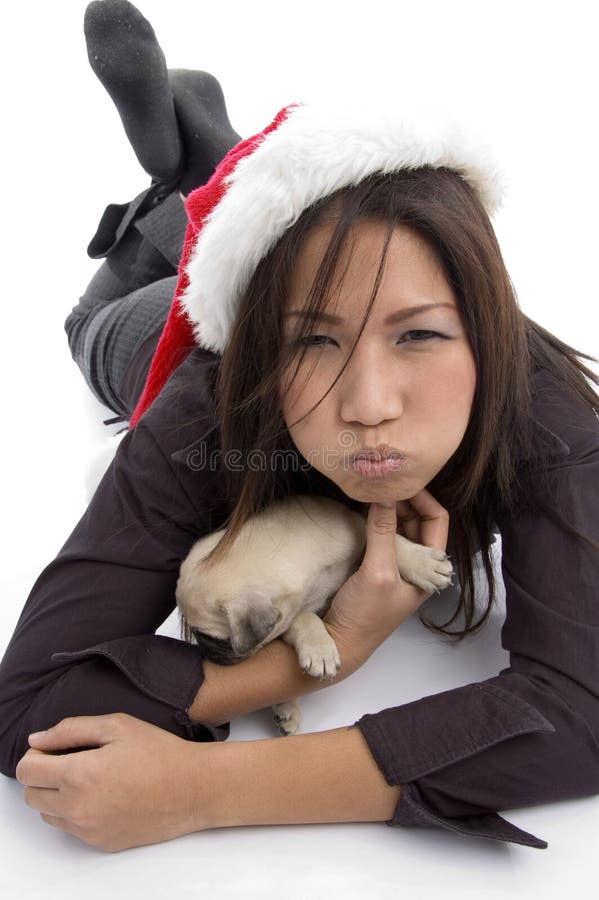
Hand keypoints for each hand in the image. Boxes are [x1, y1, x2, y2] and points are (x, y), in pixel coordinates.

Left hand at [15, 713, 214, 851]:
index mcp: (79, 774)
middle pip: (31, 795)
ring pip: (47, 814)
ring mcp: (89, 829)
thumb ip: (70, 730)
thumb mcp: (116, 725)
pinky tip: (104, 794)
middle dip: (42, 775)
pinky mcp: (100, 842)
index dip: (36, 754)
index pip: (26, 770)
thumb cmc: (159, 752)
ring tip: (88, 777)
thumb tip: (37, 739)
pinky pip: (71, 828)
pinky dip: (76, 812)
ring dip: (56, 795)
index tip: (53, 748)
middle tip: (70, 760)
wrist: (193, 788)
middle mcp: (78, 807)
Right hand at [323, 489, 449, 670]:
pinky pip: (379, 535)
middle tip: (381, 483)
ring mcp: (394, 565)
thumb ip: (383, 533)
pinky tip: (359, 509)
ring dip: (387, 508)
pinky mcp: (373, 565)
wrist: (339, 642)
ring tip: (371, 491)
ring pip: (398, 526)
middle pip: (418, 520)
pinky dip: (373, 520)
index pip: (436, 521)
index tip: (401, 482)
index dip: (423, 499)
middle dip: (403, 499)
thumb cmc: (365, 615)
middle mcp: (415, 564)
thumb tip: (385, 494)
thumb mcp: (377, 572)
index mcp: (428, 569)